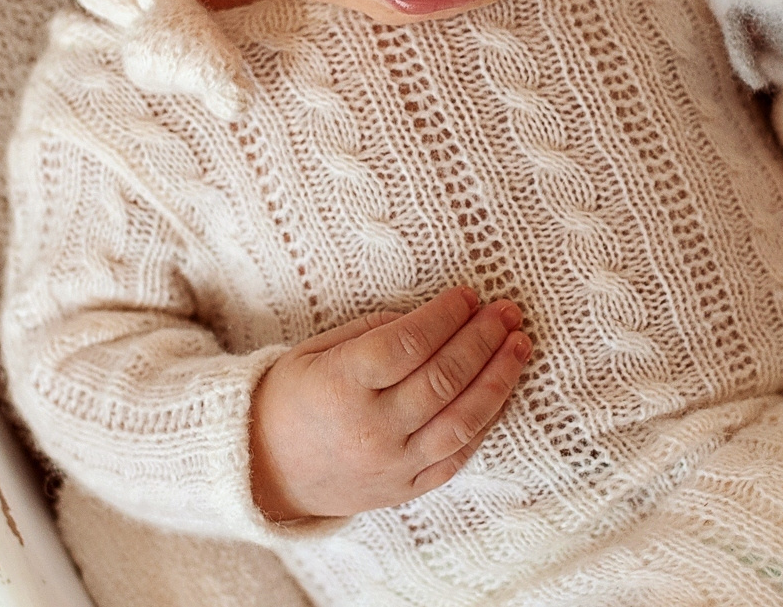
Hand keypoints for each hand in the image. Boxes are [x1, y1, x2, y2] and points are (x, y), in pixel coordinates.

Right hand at [249, 287, 529, 520]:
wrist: (263, 471)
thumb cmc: (292, 398)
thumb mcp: (316, 351)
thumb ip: (373, 332)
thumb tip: (434, 318)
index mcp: (341, 386)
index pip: (408, 344)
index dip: (445, 316)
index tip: (468, 295)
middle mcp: (369, 429)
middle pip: (443, 378)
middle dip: (483, 339)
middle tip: (506, 311)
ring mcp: (391, 464)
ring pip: (462, 420)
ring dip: (498, 379)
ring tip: (519, 345)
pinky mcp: (405, 488)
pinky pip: (457, 456)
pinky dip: (485, 422)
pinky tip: (501, 391)